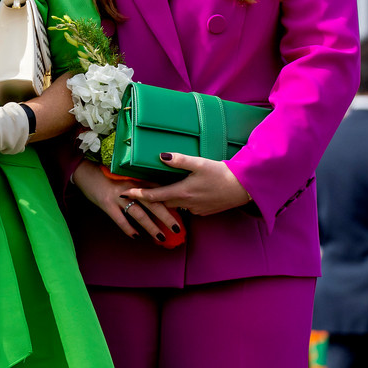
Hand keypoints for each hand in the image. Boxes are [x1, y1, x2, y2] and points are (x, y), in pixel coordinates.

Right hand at [72, 160, 181, 244]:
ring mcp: (118, 197)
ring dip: (151, 227)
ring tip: (161, 236)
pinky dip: (128, 228)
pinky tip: (135, 236)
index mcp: (136, 179)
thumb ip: (140, 184)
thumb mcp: (125, 175)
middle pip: (152, 204)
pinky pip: (120, 219)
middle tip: (177, 228)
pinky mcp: (107, 204)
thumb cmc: (107, 174)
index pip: (157, 191)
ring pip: (139, 214)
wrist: (85, 171)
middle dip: (166, 217)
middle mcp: (130, 188)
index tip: (182, 211)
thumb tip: (158, 196)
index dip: (170, 201)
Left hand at [123, 153, 251, 217]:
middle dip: (150, 197)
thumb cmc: (221, 174)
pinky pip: (186, 208)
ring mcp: (195, 209)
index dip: (137, 195)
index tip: (124, 192)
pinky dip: (180, 202)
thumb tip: (161, 156)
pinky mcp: (204, 211)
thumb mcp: (199, 163)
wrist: (243, 188)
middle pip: (161, 202)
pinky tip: (182, 193)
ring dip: (165, 200)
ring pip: (174, 206)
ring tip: (157, 189)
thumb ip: (179, 160)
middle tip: (138, 188)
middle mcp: (186, 204)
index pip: (154, 196)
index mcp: (182, 192)